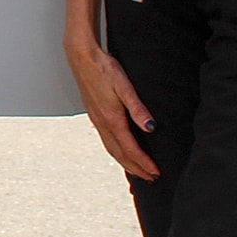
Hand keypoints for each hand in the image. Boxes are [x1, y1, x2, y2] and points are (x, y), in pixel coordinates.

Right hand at [66, 37, 158, 180]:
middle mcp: (102, 123)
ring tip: (136, 170)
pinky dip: (115, 151)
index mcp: (111, 119)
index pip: (130, 149)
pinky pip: (105, 140)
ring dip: (125, 162)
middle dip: (136, 168)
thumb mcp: (124, 87)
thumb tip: (151, 128)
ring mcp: (96, 120)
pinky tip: (119, 150)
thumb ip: (138, 109)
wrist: (81, 58)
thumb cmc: (103, 69)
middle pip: (120, 154)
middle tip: (150, 178)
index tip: (155, 172)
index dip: (144, 163)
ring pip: (111, 149)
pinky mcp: (94, 115)